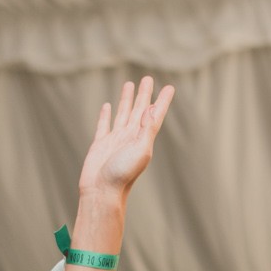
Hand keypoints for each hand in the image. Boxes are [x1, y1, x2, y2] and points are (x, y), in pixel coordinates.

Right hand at [76, 77, 174, 202]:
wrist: (102, 191)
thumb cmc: (122, 174)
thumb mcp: (140, 150)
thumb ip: (146, 129)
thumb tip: (151, 109)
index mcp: (143, 138)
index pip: (155, 115)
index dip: (163, 101)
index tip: (170, 87)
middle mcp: (130, 137)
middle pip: (139, 110)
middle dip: (144, 94)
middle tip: (148, 79)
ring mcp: (115, 140)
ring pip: (122, 114)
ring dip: (127, 100)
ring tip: (129, 84)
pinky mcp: (100, 144)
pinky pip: (104, 125)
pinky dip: (106, 115)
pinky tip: (107, 106)